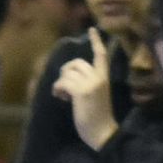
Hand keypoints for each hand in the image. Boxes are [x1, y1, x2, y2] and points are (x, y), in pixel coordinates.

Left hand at [54, 26, 118, 151]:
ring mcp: (90, 84)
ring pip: (68, 73)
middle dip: (66, 71)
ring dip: (61, 83)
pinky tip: (59, 96)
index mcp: (104, 78)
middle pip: (77, 62)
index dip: (96, 41)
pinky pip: (63, 82)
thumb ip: (88, 84)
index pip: (101, 55)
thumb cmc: (99, 118)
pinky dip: (58, 88)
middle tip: (65, 86)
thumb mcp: (96, 96)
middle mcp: (98, 78)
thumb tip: (69, 81)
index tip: (92, 30)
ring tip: (62, 95)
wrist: (103, 133)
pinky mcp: (80, 92)